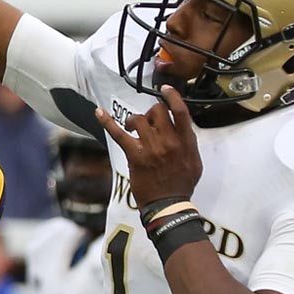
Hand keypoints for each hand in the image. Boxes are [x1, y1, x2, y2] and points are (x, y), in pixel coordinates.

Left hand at [95, 85, 201, 207]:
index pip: (180, 111)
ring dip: (133, 119)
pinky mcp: (135, 155)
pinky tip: (98, 112)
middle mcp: (169, 141)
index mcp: (186, 142)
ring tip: (132, 127)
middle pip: (157, 111)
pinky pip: (118, 133)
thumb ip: (189, 142)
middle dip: (151, 111)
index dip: (172, 96)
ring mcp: (151, 148)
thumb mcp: (195, 161)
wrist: (168, 204)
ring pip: (139, 119)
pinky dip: (107, 122)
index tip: (165, 89)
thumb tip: (182, 127)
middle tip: (148, 120)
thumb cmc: (182, 184)